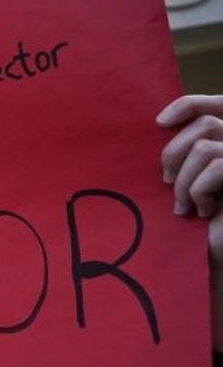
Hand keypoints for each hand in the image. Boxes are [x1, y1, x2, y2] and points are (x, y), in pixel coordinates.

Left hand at [158, 94, 222, 349]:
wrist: (216, 261)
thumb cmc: (195, 229)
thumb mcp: (181, 187)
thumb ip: (176, 160)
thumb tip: (150, 130)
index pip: (213, 106)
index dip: (189, 105)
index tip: (157, 123)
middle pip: (206, 124)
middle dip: (175, 153)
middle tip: (164, 182)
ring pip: (206, 146)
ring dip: (185, 178)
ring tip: (184, 205)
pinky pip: (216, 166)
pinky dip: (200, 189)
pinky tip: (202, 212)